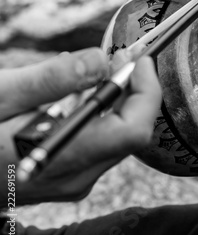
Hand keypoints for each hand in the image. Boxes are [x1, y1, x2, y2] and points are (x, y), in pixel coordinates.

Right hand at [0, 48, 161, 205]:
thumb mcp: (0, 96)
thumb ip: (51, 81)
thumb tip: (99, 59)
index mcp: (64, 157)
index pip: (133, 130)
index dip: (145, 91)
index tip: (138, 58)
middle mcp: (77, 175)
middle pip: (129, 130)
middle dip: (131, 88)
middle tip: (118, 55)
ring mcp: (74, 179)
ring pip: (115, 134)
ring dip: (115, 97)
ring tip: (99, 67)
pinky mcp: (68, 174)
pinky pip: (98, 140)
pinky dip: (98, 111)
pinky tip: (79, 92)